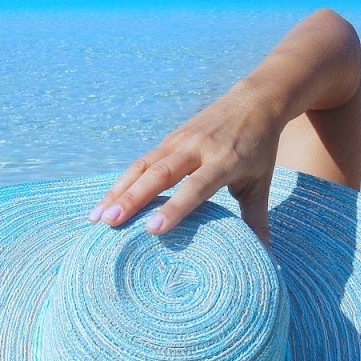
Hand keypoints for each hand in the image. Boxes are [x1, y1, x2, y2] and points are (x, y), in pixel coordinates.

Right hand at [88, 83, 287, 243]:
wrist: (253, 101)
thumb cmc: (259, 148)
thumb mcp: (261, 182)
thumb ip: (257, 219)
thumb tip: (264, 258)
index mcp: (225, 161)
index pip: (196, 186)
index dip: (175, 207)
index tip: (154, 229)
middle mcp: (197, 149)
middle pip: (160, 175)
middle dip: (133, 199)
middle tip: (110, 223)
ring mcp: (178, 141)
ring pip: (142, 167)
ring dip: (118, 191)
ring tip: (97, 218)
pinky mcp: (168, 140)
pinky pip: (140, 163)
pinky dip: (120, 183)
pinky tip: (103, 204)